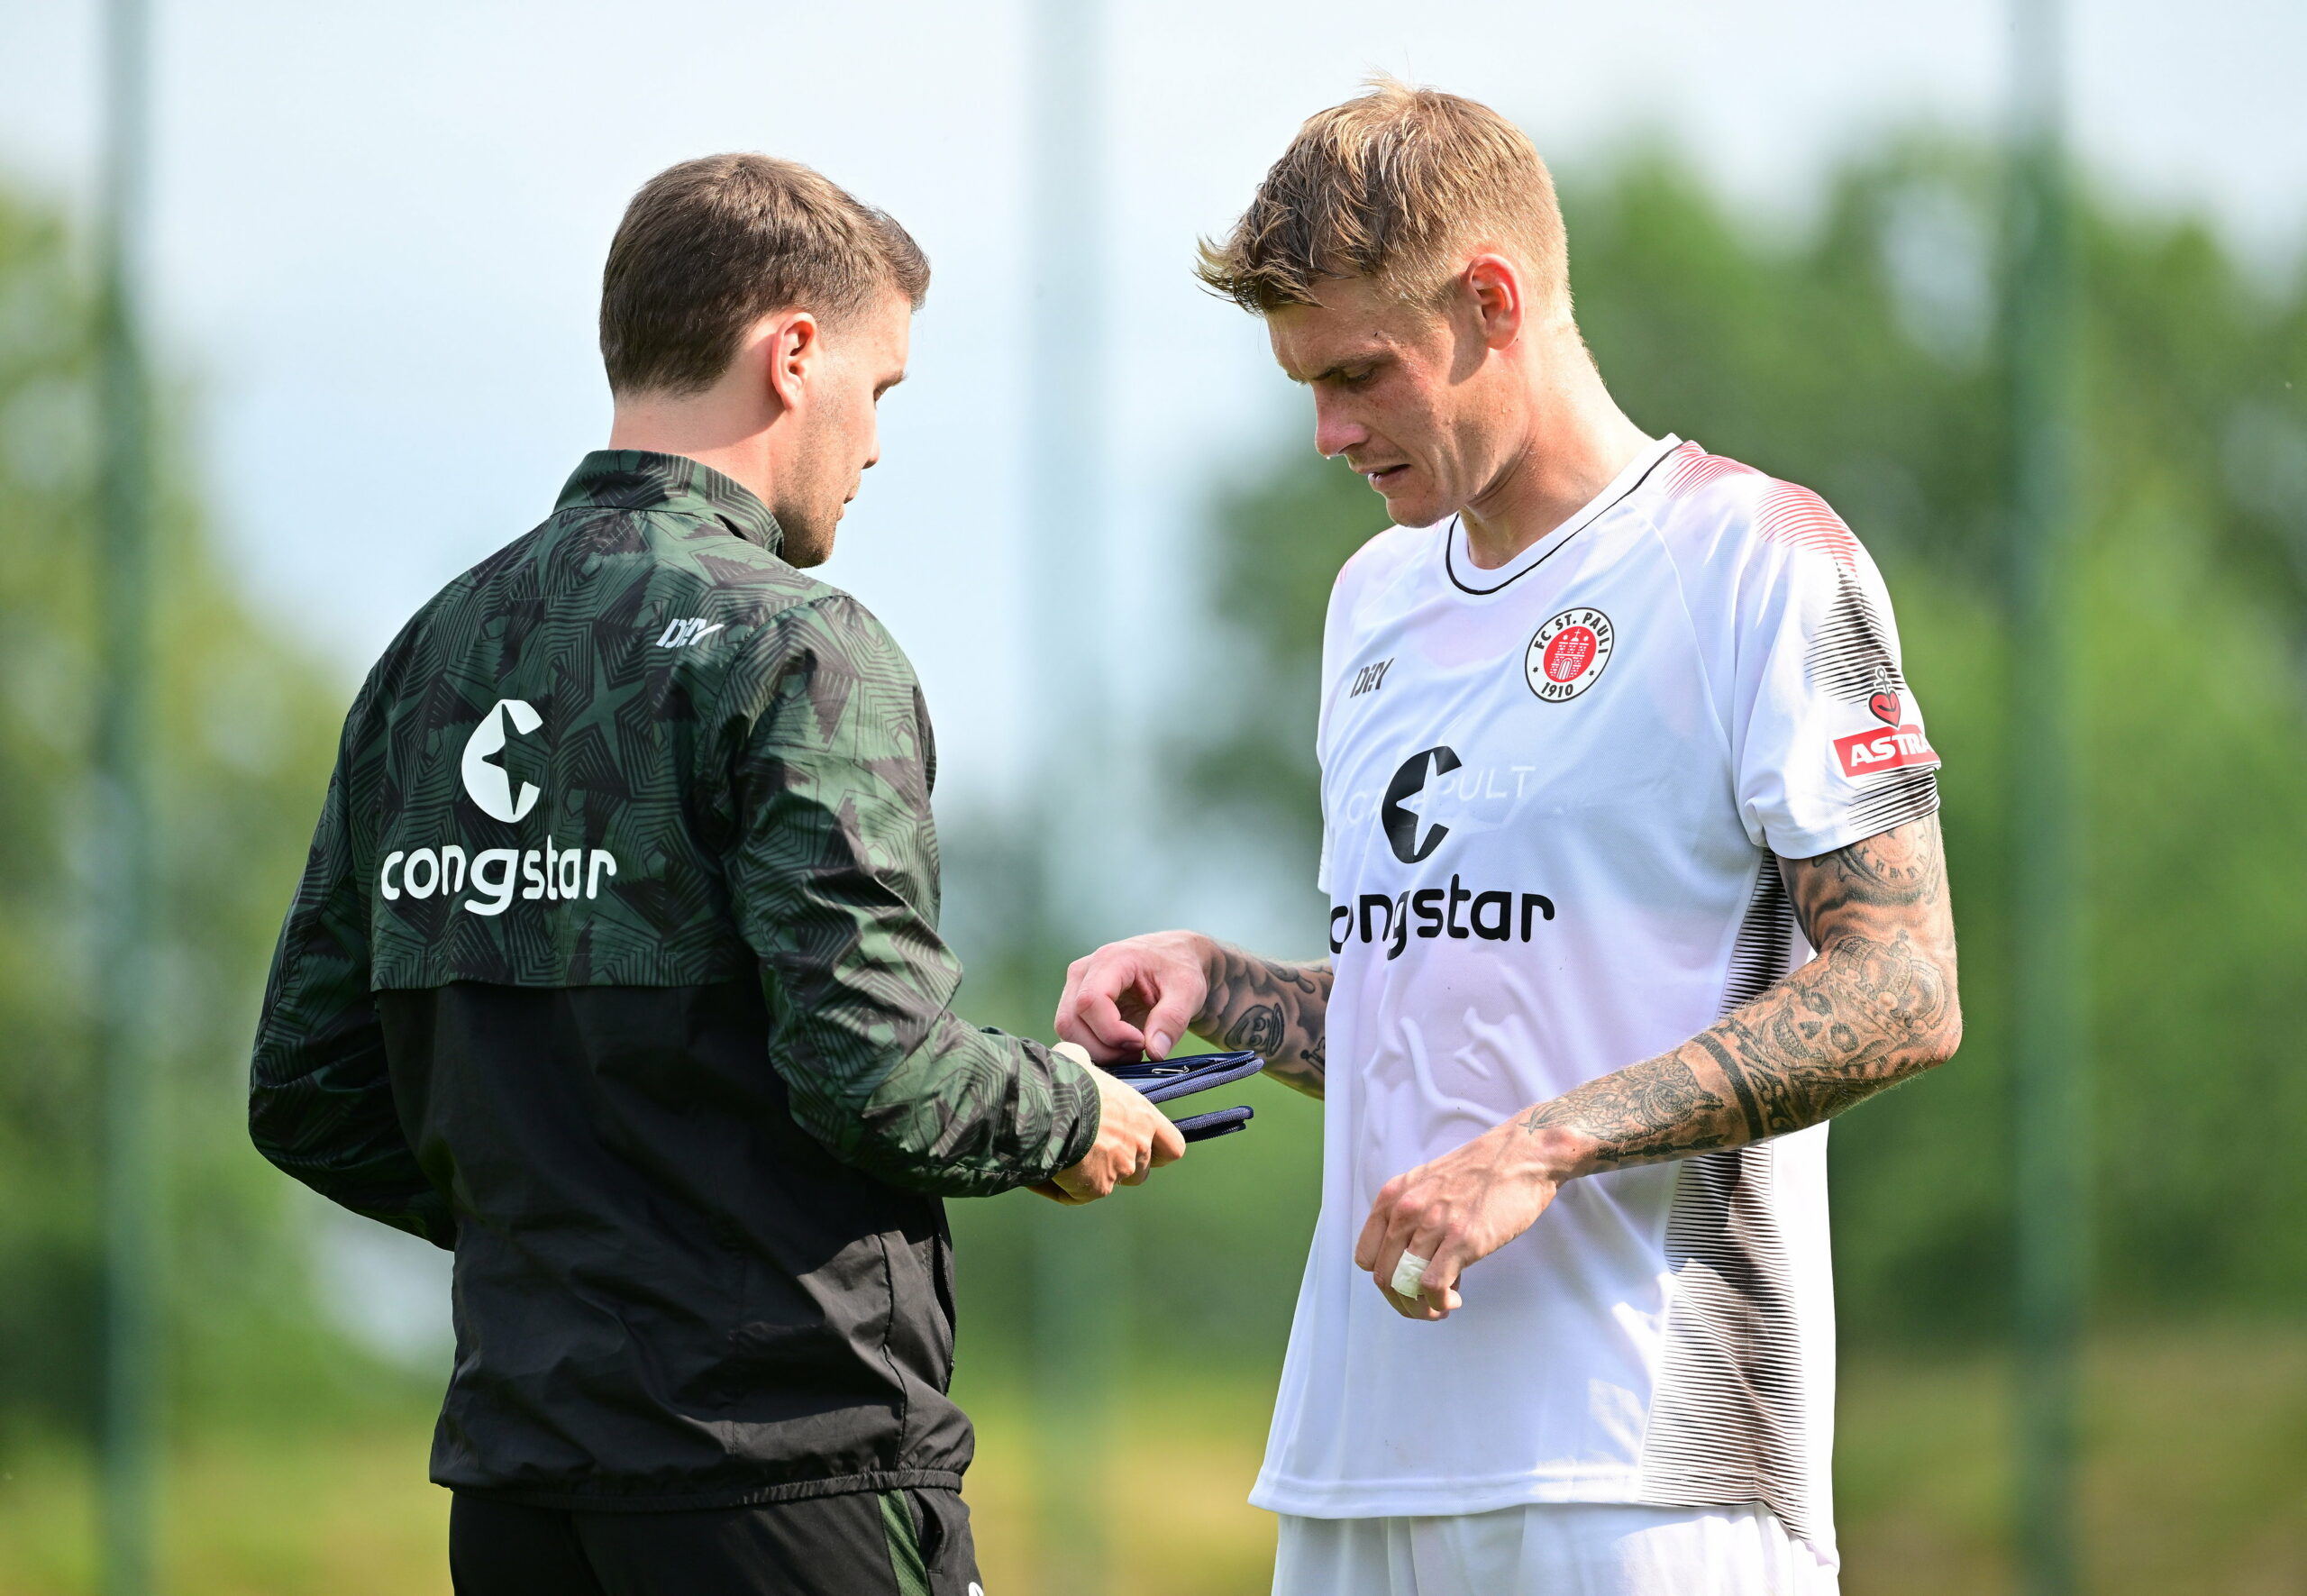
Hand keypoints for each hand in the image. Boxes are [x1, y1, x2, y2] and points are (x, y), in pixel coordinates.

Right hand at [1028, 1043, 1187, 1204]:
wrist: (1049, 1106)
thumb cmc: (1066, 1080)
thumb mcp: (1080, 1060)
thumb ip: (1087, 1065)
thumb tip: (1075, 1058)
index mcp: (1142, 1116)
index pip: (1172, 1146)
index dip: (1159, 1150)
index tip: (1144, 1148)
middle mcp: (1138, 1146)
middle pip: (1141, 1171)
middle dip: (1120, 1167)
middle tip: (1093, 1152)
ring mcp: (1119, 1170)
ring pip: (1109, 1184)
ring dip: (1091, 1177)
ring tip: (1062, 1159)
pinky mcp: (1095, 1189)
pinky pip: (1076, 1194)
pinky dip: (1060, 1187)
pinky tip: (1043, 1169)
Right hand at [1054, 930, 1214, 1064]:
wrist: (1173, 958)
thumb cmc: (1179, 968)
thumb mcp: (1188, 990)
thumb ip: (1172, 1019)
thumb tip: (1154, 1052)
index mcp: (1110, 959)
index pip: (1090, 1002)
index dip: (1112, 1032)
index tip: (1142, 1043)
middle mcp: (1083, 971)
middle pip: (1071, 1021)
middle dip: (1104, 1048)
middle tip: (1139, 1051)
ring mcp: (1075, 988)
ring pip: (1067, 1032)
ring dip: (1099, 1052)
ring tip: (1133, 1050)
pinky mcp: (1076, 1004)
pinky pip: (1074, 1035)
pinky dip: (1096, 1050)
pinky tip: (1122, 1048)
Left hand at [1353, 1119, 1576, 1320]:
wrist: (1521, 1155)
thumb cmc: (1481, 1171)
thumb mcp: (1427, 1186)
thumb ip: (1412, 1218)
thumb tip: (1411, 1261)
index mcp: (1392, 1197)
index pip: (1366, 1257)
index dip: (1386, 1279)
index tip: (1407, 1284)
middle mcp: (1405, 1210)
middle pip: (1384, 1278)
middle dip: (1403, 1301)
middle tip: (1425, 1305)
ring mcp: (1433, 1225)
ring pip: (1405, 1287)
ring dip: (1422, 1307)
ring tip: (1442, 1304)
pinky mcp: (1462, 1240)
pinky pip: (1432, 1287)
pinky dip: (1439, 1303)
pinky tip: (1453, 1299)